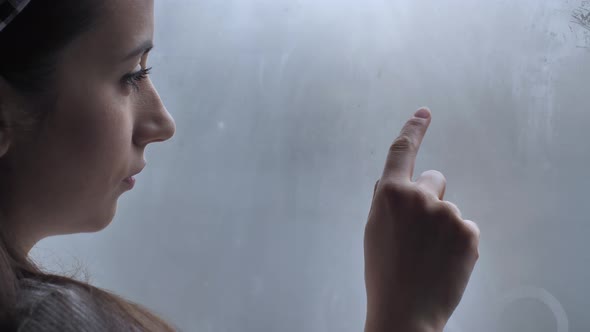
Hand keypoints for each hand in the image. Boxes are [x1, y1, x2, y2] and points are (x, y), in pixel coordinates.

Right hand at [364, 108, 479, 331]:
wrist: (405, 310)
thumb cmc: (384, 271)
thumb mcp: (374, 229)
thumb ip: (387, 201)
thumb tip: (398, 183)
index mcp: (390, 194)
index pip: (402, 151)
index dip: (413, 129)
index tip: (425, 113)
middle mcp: (420, 197)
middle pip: (436, 179)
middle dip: (431, 196)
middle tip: (420, 231)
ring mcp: (447, 214)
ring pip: (450, 209)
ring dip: (442, 226)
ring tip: (428, 256)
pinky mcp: (469, 233)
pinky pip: (464, 228)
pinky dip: (457, 243)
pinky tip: (443, 263)